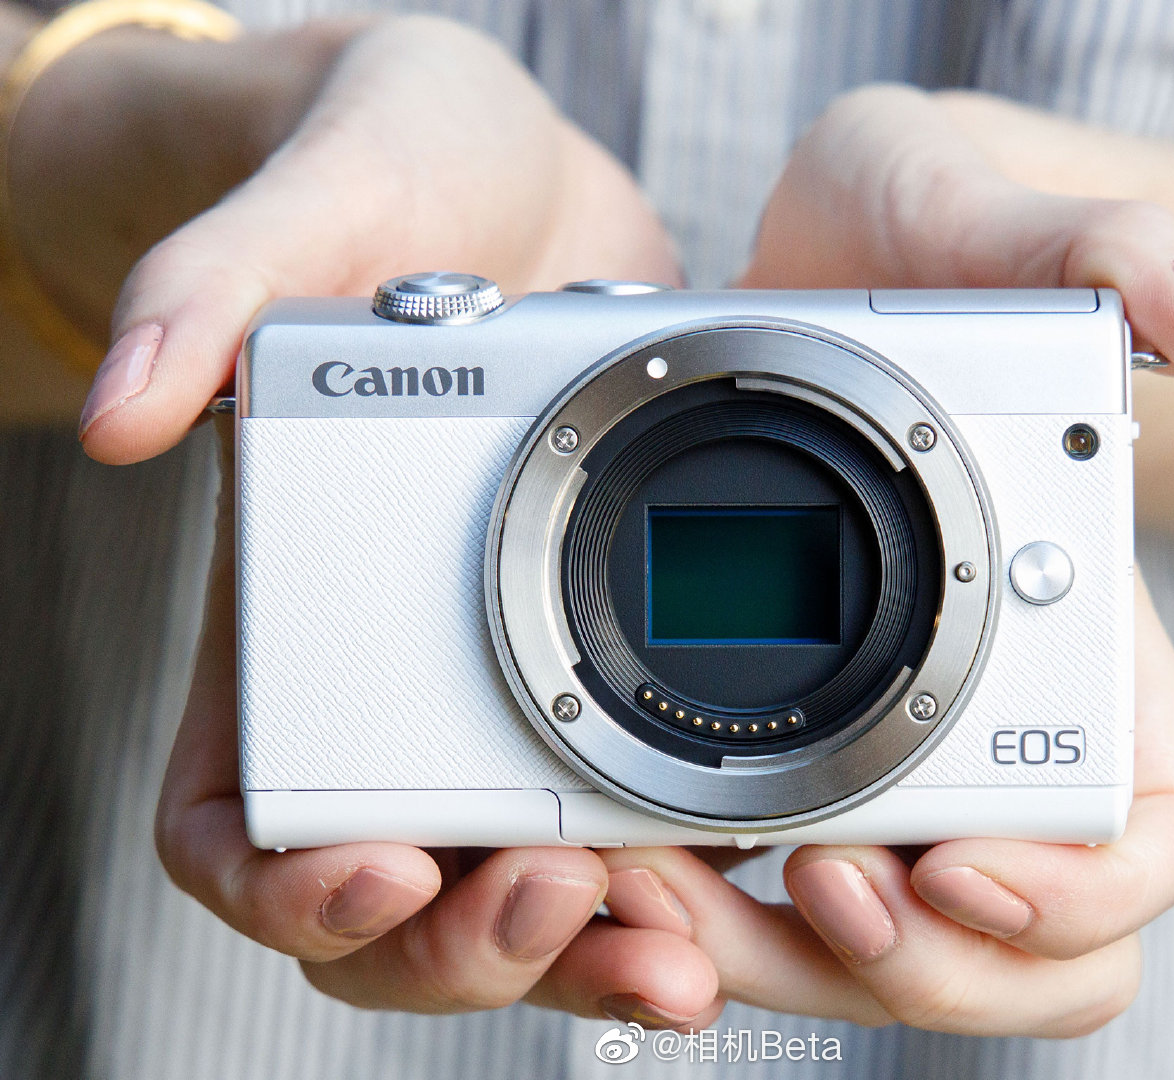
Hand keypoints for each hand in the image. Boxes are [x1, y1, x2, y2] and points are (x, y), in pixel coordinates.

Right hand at [81, 16, 721, 1024]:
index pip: (235, 826)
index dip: (291, 890)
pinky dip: (686, 856)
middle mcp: (394, 674)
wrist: (520, 180)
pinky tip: (751, 856)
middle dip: (483, 946)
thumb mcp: (316, 198)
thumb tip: (127, 405)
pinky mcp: (618, 653)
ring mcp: (510, 677)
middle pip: (403, 896)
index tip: (382, 876)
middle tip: (582, 919)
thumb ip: (213, 284)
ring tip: (686, 946)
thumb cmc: (390, 177)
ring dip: (600, 939)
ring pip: (531, 876)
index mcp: (289, 618)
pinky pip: (645, 799)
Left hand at [593, 84, 1173, 1035]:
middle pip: (1008, 945)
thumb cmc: (932, 241)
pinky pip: (757, 886)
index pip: (1156, 835)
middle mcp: (997, 722)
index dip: (1079, 896)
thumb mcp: (1003, 216)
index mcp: (1088, 642)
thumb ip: (1119, 249)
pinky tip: (621, 859)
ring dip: (774, 959)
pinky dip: (698, 909)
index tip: (960, 871)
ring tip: (660, 884)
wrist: (814, 263)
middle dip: (907, 963)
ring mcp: (889, 750)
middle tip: (801, 890)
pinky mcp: (781, 748)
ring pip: (873, 946)